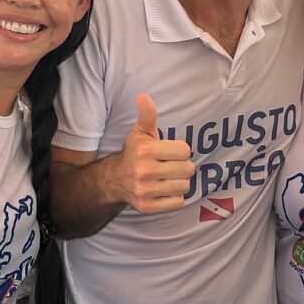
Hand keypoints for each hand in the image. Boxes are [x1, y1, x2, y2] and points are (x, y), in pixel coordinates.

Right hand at [113, 93, 194, 213]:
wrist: (115, 180)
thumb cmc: (135, 152)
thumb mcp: (140, 131)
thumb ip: (148, 114)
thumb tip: (143, 96)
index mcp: (146, 150)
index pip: (185, 150)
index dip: (180, 150)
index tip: (170, 151)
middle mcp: (145, 171)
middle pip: (188, 169)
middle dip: (182, 166)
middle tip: (170, 165)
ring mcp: (146, 191)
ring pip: (184, 186)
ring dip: (179, 182)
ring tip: (168, 177)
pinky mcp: (148, 207)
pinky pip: (178, 202)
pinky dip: (175, 197)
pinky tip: (164, 190)